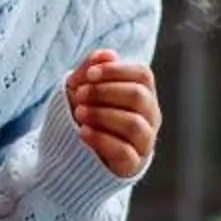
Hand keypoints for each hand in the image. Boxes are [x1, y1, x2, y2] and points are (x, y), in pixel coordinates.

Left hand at [65, 51, 158, 178]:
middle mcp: (150, 117)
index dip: (116, 71)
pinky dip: (101, 139)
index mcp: (143, 94)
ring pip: (134, 124)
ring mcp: (144, 142)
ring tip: (79, 114)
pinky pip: (124, 151)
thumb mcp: (80, 89)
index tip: (89, 74)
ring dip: (102, 115)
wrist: (70, 154)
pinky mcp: (132, 165)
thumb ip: (91, 69)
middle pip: (138, 97)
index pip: (143, 75)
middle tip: (80, 95)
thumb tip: (106, 54)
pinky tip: (82, 132)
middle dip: (105, 93)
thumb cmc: (83, 115)